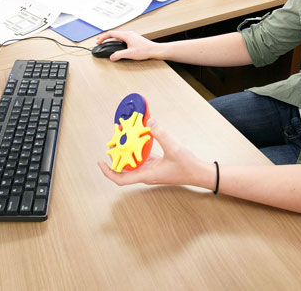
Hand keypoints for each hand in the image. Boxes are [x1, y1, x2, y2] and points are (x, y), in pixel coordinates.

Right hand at [94, 31, 161, 60]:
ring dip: (111, 39)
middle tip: (99, 41)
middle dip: (105, 37)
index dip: (103, 37)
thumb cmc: (145, 50)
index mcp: (126, 35)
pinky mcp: (134, 39)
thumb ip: (119, 55)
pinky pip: (122, 38)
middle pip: (113, 33)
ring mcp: (131, 36)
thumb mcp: (130, 54)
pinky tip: (116, 45)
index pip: (111, 33)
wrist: (154, 50)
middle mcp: (128, 34)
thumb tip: (112, 57)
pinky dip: (116, 40)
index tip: (98, 42)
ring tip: (106, 43)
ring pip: (118, 35)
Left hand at [98, 119, 213, 189]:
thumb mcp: (174, 148)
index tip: (101, 162)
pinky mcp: (156, 165)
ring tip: (120, 139)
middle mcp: (146, 174)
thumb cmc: (187, 166)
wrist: (199, 173)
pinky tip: (137, 138)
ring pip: (132, 162)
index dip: (108, 172)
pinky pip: (141, 157)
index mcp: (146, 175)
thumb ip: (161, 134)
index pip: (121, 179)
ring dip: (125, 152)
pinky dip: (136, 149)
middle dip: (115, 158)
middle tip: (111, 143)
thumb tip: (150, 121)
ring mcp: (151, 170)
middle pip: (124, 169)